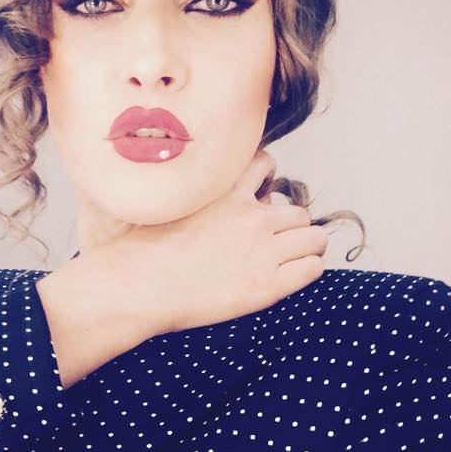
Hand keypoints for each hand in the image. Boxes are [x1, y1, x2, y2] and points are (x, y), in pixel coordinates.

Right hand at [101, 148, 328, 335]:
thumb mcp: (166, 206)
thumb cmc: (141, 253)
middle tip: (273, 245)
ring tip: (288, 261)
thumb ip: (191, 197)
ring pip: (313, 237)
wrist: (138, 285)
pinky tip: (288, 278)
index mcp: (225, 192)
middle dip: (289, 227)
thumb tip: (187, 197)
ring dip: (304, 247)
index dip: (266, 186)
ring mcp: (262, 251)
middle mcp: (250, 217)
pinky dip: (306, 270)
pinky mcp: (267, 285)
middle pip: (298, 211)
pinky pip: (311, 268)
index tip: (257, 202)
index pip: (266, 166)